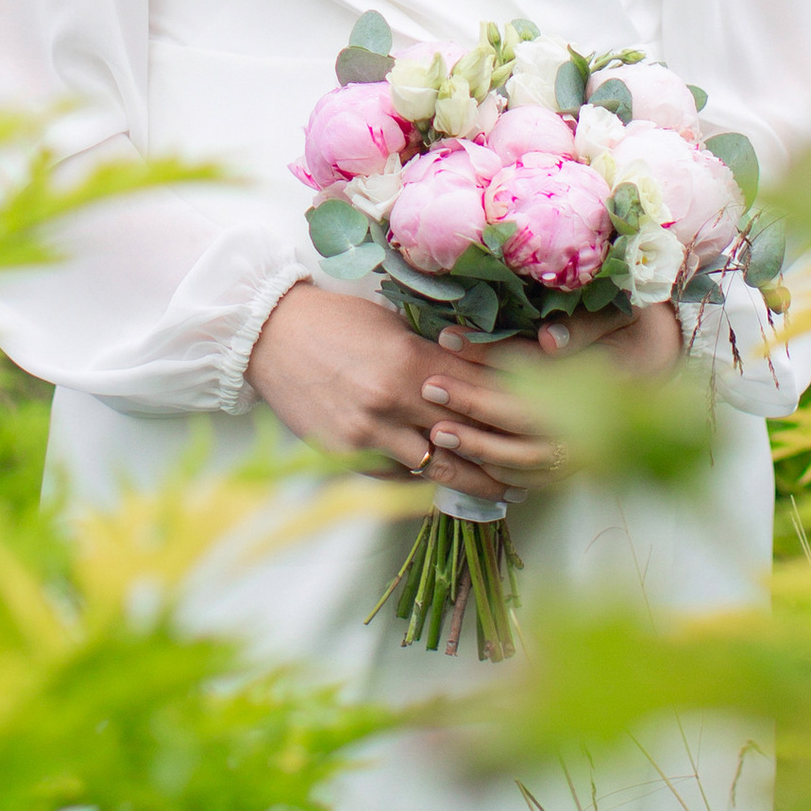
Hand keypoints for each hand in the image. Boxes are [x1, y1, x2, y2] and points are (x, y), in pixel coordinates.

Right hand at [244, 279, 560, 479]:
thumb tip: (479, 369)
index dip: (513, 410)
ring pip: (436, 468)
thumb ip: (434, 352)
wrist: (269, 335)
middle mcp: (393, 400)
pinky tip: (448, 490)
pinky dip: (423, 483)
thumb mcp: (393, 325)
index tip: (541, 422)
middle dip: (503, 453)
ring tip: (503, 490)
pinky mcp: (345, 454)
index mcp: (411, 360)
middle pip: (465, 435)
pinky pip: (396, 477)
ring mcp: (368, 432)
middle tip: (536, 465)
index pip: (477, 391)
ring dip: (472, 481)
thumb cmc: (334, 320)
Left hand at [419, 299, 683, 481]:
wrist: (677, 368)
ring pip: (525, 458)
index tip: (447, 339)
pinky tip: (469, 460)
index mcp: (604, 384)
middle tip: (429, 387)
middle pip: (523, 420)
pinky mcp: (580, 467)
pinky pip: (535, 478)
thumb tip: (546, 342)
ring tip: (438, 431)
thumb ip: (586, 329)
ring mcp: (587, 452)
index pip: (534, 370)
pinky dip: (500, 473)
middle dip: (472, 404)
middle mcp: (595, 425)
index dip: (488, 355)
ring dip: (479, 447)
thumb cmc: (644, 332)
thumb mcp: (625, 317)